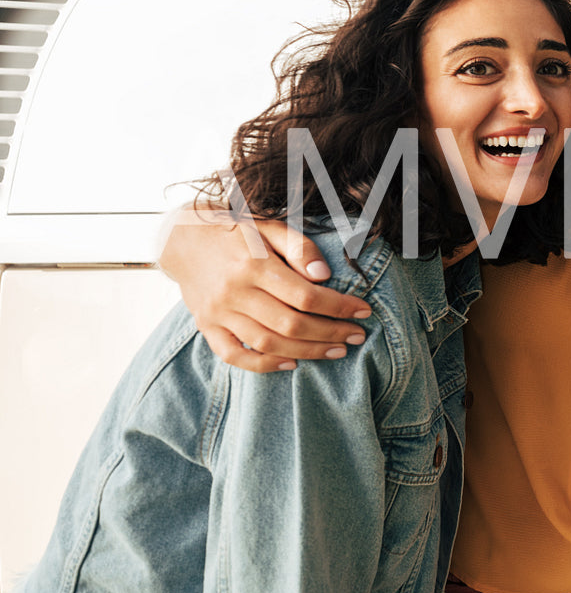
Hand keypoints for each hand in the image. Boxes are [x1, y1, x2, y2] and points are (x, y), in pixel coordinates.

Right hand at [158, 205, 372, 371]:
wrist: (184, 240)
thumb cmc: (238, 231)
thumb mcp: (270, 226)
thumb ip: (299, 247)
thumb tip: (325, 276)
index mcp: (253, 264)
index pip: (306, 296)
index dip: (340, 307)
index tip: (363, 311)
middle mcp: (234, 292)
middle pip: (291, 324)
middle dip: (331, 334)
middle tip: (357, 336)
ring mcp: (218, 313)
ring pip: (268, 344)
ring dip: (308, 353)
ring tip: (337, 351)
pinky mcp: (206, 327)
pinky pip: (235, 356)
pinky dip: (264, 366)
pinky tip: (292, 365)